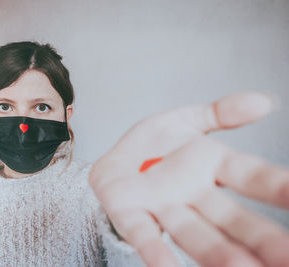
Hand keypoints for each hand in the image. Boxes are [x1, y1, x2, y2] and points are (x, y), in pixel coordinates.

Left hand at [88, 92, 288, 266]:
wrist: (111, 162)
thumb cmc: (152, 147)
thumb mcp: (184, 121)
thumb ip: (220, 113)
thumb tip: (265, 102)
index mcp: (210, 166)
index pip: (252, 177)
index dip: (279, 188)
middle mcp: (192, 193)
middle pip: (230, 218)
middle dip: (259, 238)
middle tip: (287, 259)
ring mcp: (161, 206)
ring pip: (195, 233)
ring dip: (218, 252)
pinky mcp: (129, 214)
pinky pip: (144, 235)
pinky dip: (156, 252)